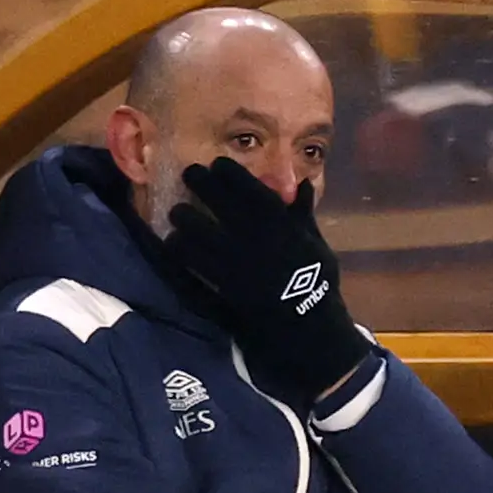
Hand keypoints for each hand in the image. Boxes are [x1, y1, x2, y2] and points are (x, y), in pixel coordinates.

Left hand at [164, 158, 371, 403]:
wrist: (308, 327)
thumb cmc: (316, 282)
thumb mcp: (316, 243)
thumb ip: (303, 214)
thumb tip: (302, 185)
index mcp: (278, 218)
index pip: (243, 183)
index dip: (225, 171)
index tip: (216, 166)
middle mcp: (252, 233)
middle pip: (215, 197)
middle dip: (198, 181)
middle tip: (189, 174)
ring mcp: (233, 258)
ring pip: (196, 228)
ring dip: (184, 217)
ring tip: (178, 213)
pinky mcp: (219, 283)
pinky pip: (191, 260)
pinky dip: (180, 249)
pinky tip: (175, 244)